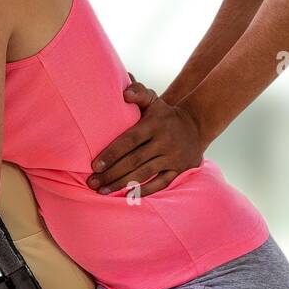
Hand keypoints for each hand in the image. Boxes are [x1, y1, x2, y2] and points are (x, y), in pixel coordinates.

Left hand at [88, 76, 205, 196]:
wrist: (197, 125)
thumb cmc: (165, 115)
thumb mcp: (154, 100)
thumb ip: (138, 92)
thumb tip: (124, 94)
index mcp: (154, 124)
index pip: (130, 140)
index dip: (112, 153)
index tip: (95, 166)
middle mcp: (165, 141)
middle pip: (134, 160)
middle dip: (111, 173)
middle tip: (92, 182)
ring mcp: (173, 157)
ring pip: (144, 173)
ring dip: (122, 184)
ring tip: (102, 191)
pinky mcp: (180, 169)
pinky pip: (160, 183)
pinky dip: (144, 190)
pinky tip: (126, 196)